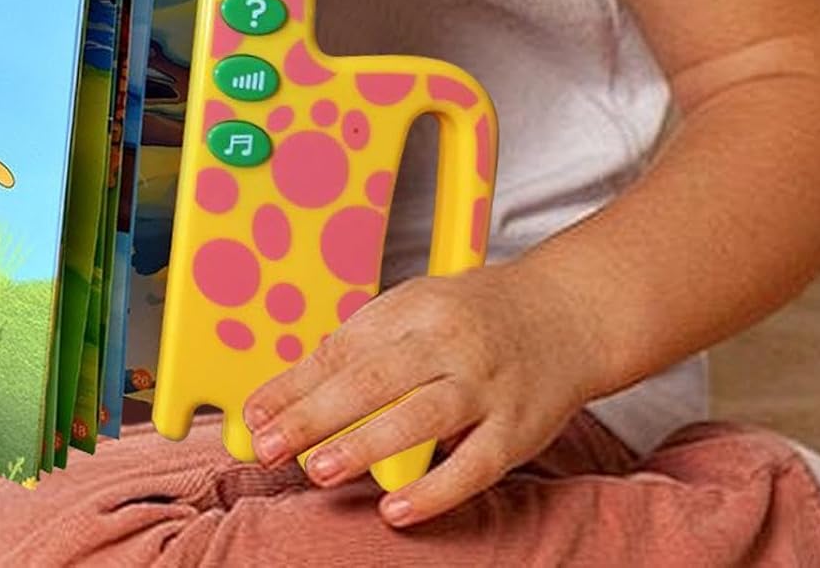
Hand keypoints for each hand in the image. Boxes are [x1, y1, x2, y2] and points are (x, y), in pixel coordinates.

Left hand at [241, 262, 604, 528]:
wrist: (565, 312)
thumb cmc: (473, 316)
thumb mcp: (412, 311)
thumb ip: (358, 347)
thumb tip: (291, 389)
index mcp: (411, 309)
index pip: (342, 348)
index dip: (294, 384)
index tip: (254, 416)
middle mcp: (446, 342)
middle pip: (373, 376)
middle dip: (316, 413)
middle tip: (270, 446)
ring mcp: (484, 385)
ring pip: (420, 414)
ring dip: (366, 443)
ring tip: (320, 470)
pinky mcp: (517, 428)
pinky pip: (474, 464)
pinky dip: (435, 489)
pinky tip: (397, 510)